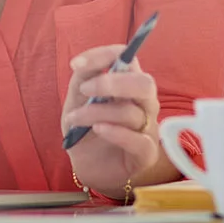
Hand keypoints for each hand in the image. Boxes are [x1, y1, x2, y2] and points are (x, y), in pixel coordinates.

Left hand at [61, 44, 162, 195]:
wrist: (89, 166)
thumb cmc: (86, 129)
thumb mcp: (77, 101)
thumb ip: (82, 80)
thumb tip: (82, 64)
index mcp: (128, 85)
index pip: (127, 58)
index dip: (104, 56)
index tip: (76, 64)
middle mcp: (144, 103)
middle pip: (144, 83)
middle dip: (112, 83)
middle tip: (84, 90)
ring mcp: (148, 128)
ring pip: (132, 113)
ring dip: (96, 113)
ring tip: (75, 120)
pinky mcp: (146, 154)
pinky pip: (139, 141)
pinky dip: (117, 133)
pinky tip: (98, 130)